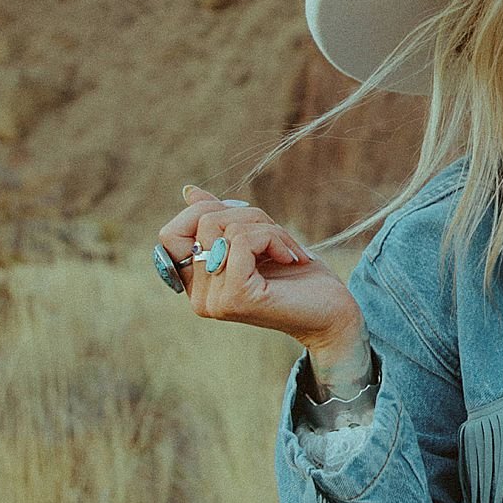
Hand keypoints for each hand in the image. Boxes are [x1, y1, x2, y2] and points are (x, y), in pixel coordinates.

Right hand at [156, 185, 365, 367]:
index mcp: (198, 285)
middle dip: (247, 215)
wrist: (333, 312)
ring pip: (225, 227)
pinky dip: (273, 238)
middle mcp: (199, 297)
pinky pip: (242, 240)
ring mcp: (215, 300)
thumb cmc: (298, 277)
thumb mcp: (256, 239)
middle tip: (276, 236)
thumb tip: (189, 191)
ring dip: (267, 227)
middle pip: (203, 222)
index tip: (243, 221)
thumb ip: (222, 220)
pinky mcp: (236, 297)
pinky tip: (290, 258)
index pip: (169, 235)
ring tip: (288, 250)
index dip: (202, 213)